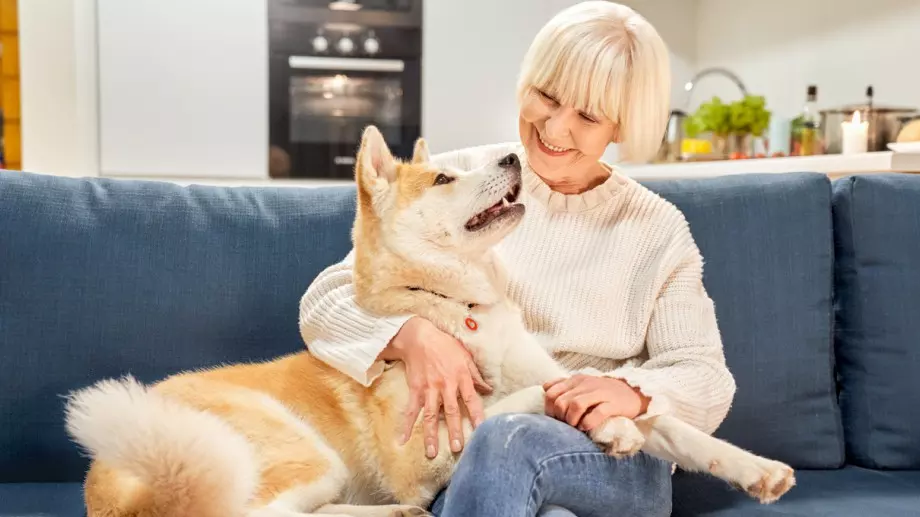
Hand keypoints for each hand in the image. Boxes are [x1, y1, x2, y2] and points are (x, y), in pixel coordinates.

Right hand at [383, 316, 491, 457]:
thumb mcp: (465, 356)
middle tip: (457, 448)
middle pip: (451, 411)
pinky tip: (402, 439)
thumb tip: (488, 390)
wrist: (418, 337)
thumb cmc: (444, 345)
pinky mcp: (415, 389)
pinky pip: (410, 410)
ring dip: (431, 434)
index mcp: (460, 377)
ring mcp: (429, 389)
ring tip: (432, 452)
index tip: (482, 430)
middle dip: (454, 431)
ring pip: (430, 415)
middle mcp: (445, 385)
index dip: (477, 415)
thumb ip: (476, 375)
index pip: (471, 399)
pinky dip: (405, 425)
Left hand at [543, 375, 649, 430]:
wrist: (633, 392)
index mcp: (576, 380)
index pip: (551, 392)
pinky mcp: (613, 404)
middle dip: (560, 417)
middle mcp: (586, 385)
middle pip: (561, 401)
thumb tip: (544, 388)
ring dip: (571, 420)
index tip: (555, 418)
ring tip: (575, 427)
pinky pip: (597, 413)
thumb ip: (563, 384)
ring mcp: (600, 393)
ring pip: (576, 405)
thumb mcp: (582, 384)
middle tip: (566, 425)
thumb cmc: (603, 391)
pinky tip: (586, 428)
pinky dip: (588, 422)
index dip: (549, 408)